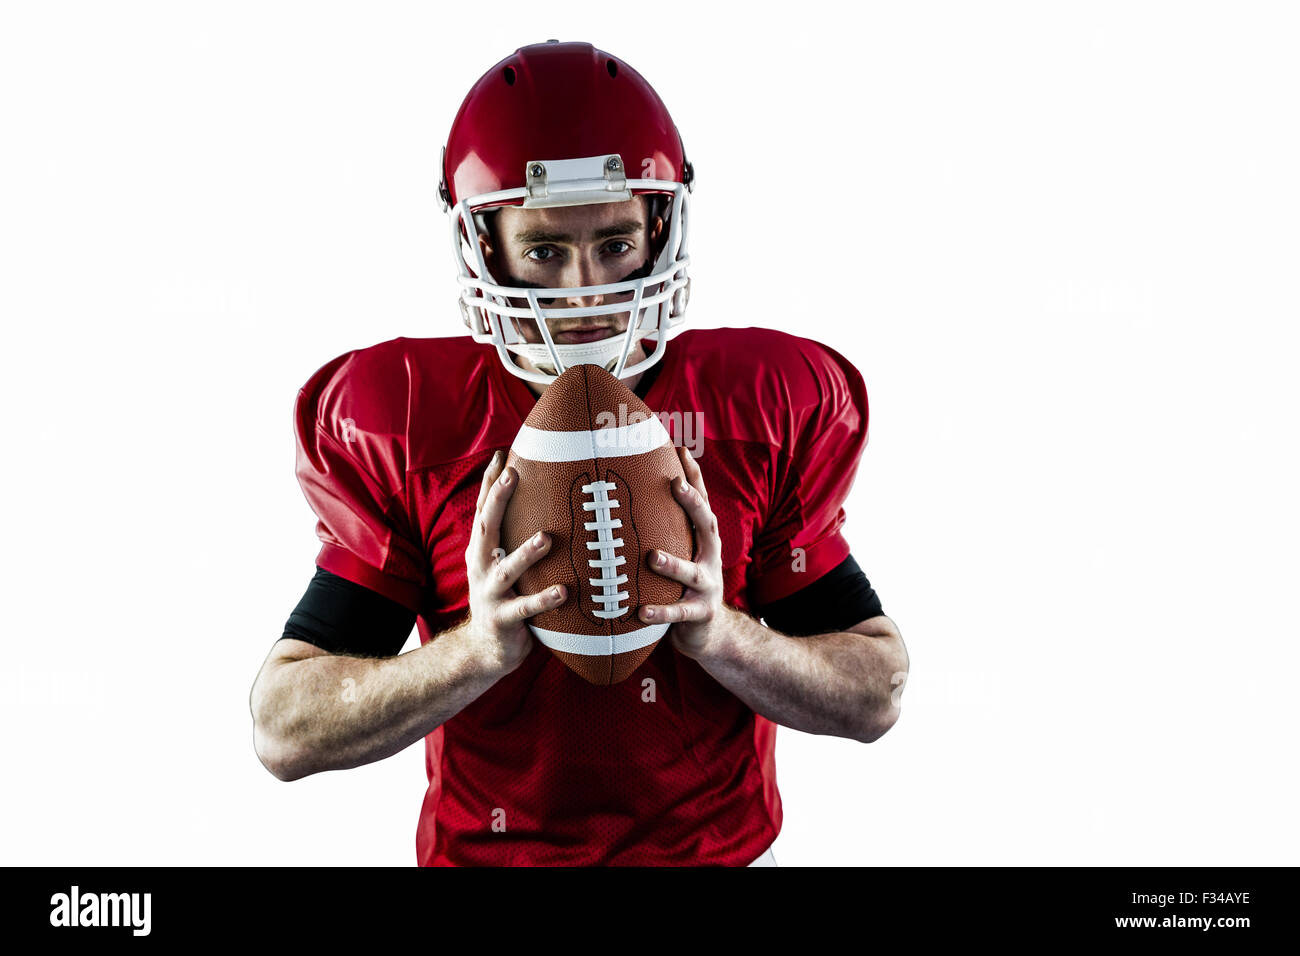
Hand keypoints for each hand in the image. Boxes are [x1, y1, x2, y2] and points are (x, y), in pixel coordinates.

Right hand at [463, 450, 566, 674]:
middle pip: (485, 528)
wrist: (484, 650)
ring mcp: (489, 594)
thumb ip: (515, 540)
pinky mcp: (503, 620)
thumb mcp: (503, 566)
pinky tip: (564, 592)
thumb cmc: (504, 599)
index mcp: (481, 551)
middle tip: (512, 476)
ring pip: (506, 570)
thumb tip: (546, 504)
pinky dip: (544, 599)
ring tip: (547, 538)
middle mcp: (480, 567)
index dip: (490, 483)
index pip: (483, 510)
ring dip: (526, 553)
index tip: (502, 454)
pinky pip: (526, 609)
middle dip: (496, 500)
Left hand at [639, 445, 725, 658]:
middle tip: (676, 485)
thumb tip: (632, 495)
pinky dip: (661, 612)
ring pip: (691, 573)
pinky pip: (679, 613)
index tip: (681, 450)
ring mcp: (708, 587)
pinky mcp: (700, 615)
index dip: (694, 477)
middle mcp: (710, 559)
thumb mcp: (681, 555)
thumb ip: (665, 531)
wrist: (709, 633)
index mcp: (704, 543)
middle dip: (694, 505)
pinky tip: (641, 611)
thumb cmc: (683, 587)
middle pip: (707, 527)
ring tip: (652, 557)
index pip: (701, 504)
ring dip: (672, 564)